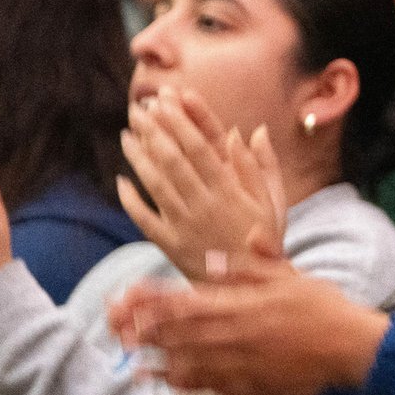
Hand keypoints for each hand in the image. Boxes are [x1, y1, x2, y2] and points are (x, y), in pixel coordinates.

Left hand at [111, 253, 387, 394]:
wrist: (350, 350)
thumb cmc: (322, 308)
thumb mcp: (289, 275)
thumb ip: (252, 267)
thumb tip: (217, 261)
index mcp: (242, 303)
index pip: (188, 300)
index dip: (154, 299)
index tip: (128, 297)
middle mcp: (234, 334)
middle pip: (180, 333)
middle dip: (145, 330)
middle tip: (116, 329)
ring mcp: (240, 364)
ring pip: (189, 362)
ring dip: (157, 360)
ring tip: (131, 361)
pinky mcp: (250, 387)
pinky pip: (210, 386)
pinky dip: (185, 384)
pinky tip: (167, 383)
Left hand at [117, 87, 286, 279]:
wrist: (250, 292)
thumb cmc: (264, 243)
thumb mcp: (273, 203)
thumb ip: (261, 167)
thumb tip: (250, 130)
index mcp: (230, 191)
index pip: (200, 148)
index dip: (181, 122)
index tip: (166, 101)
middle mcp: (205, 206)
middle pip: (173, 161)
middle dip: (154, 132)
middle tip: (138, 110)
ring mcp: (186, 227)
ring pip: (156, 186)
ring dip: (138, 158)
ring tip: (125, 136)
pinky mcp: (172, 247)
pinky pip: (145, 221)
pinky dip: (131, 201)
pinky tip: (121, 181)